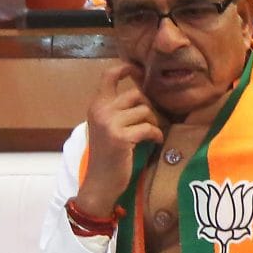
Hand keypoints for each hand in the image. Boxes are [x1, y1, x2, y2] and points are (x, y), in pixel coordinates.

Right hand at [73, 62, 164, 219]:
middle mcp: (101, 110)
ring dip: (154, 122)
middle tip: (152, 121)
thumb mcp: (106, 127)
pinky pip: (149, 128)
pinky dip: (156, 135)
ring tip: (152, 133)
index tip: (138, 70)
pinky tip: (155, 141)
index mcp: (96, 105)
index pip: (108, 76)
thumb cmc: (107, 156)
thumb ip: (117, 110)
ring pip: (144, 111)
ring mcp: (109, 123)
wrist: (100, 183)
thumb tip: (142, 95)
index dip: (125, 68)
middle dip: (149, 107)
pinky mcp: (120, 137)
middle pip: (136, 94)